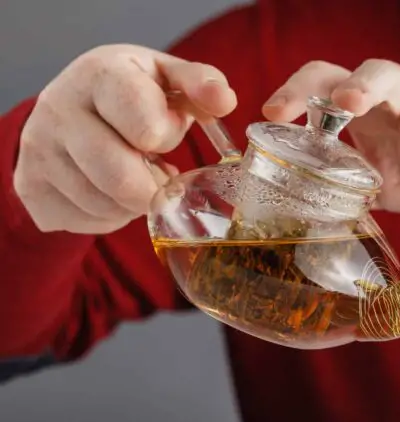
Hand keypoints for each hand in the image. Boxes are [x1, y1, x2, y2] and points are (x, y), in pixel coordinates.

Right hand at [13, 44, 236, 233]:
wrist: (71, 105)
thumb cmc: (132, 93)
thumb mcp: (167, 77)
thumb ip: (201, 84)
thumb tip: (224, 101)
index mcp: (101, 74)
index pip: (146, 127)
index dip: (165, 138)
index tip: (162, 132)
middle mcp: (59, 108)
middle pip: (122, 179)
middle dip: (153, 185)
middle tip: (157, 170)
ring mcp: (38, 150)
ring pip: (105, 206)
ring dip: (132, 202)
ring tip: (133, 174)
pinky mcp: (30, 186)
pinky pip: (84, 222)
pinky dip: (108, 215)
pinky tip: (108, 189)